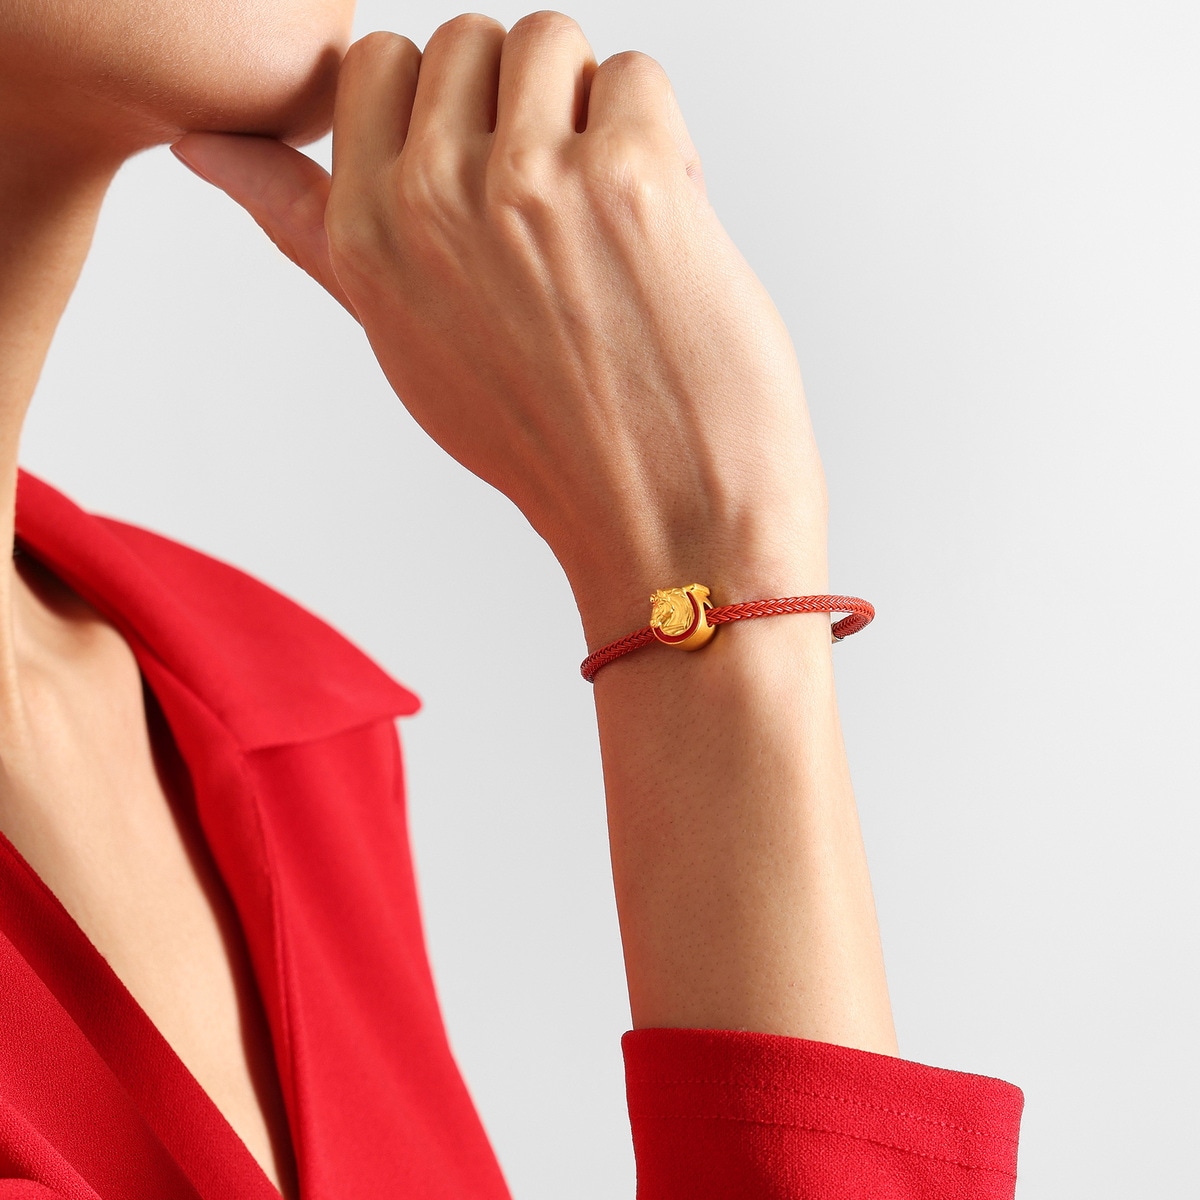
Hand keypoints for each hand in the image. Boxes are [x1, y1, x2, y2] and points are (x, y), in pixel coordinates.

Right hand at [171, 11, 829, 644]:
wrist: (664, 516)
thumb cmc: (545, 440)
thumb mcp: (400, 340)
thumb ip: (310, 229)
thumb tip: (207, 146)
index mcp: (362, 237)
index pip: (374, 64)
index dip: (449, 109)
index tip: (491, 177)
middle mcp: (431, 200)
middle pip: (467, 39)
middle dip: (522, 102)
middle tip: (558, 209)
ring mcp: (527, 183)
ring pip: (551, 41)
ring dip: (591, 111)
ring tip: (608, 216)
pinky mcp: (628, 176)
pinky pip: (635, 77)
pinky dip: (661, 139)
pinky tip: (660, 228)